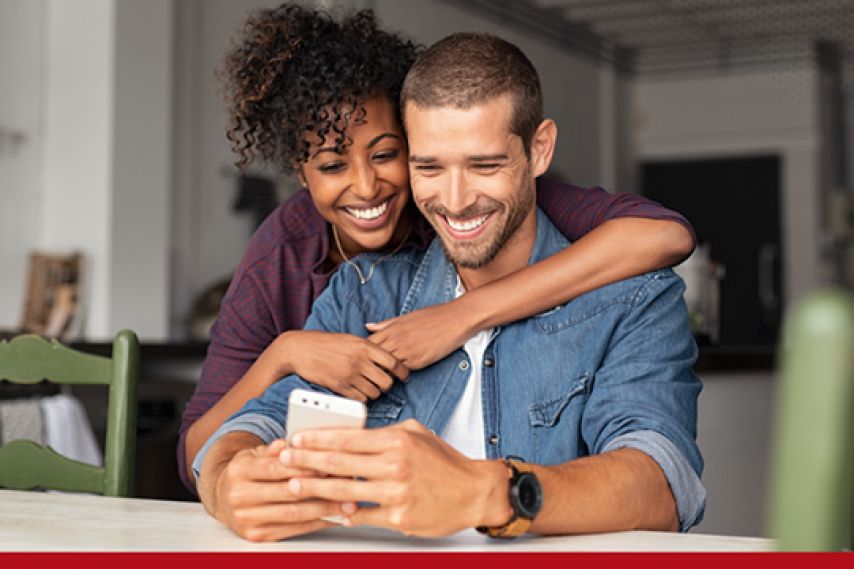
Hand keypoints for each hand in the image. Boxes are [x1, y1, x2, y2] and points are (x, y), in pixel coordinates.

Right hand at [211, 438, 356, 541]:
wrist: (221, 497)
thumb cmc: (248, 472)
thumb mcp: (256, 453)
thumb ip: (275, 448)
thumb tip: (292, 442)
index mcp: (240, 470)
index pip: (277, 468)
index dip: (305, 466)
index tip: (330, 465)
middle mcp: (239, 495)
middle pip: (288, 492)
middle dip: (321, 488)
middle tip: (348, 484)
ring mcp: (246, 518)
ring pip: (293, 514)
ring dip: (324, 509)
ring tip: (347, 504)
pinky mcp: (255, 535)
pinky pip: (292, 530)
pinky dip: (315, 523)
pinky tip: (332, 517)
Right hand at [271, 330, 408, 400]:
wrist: (301, 349)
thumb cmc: (327, 343)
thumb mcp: (351, 339)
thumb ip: (369, 348)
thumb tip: (388, 360)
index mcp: (365, 346)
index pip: (394, 362)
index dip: (403, 372)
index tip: (404, 376)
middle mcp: (359, 360)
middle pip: (387, 381)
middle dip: (387, 385)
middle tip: (383, 383)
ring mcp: (349, 375)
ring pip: (375, 392)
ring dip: (375, 392)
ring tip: (369, 387)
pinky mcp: (340, 387)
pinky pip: (361, 399)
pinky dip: (363, 398)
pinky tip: (359, 392)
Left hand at [280, 420, 510, 536]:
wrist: (474, 491)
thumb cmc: (444, 462)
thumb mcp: (416, 433)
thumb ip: (384, 433)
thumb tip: (352, 434)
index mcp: (397, 440)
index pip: (347, 438)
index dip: (317, 438)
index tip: (296, 438)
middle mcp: (395, 465)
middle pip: (339, 463)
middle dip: (306, 461)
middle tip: (284, 459)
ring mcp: (397, 494)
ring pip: (345, 491)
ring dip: (315, 488)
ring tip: (295, 484)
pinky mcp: (399, 519)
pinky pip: (363, 516)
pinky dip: (343, 513)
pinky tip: (326, 509)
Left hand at [366, 301, 474, 369]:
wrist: (455, 319)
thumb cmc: (433, 316)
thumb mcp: (407, 316)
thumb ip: (386, 324)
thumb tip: (368, 326)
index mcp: (392, 328)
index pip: (368, 344)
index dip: (364, 352)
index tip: (363, 357)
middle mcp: (397, 341)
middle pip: (374, 357)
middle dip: (369, 365)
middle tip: (368, 371)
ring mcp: (407, 352)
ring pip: (386, 367)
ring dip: (383, 372)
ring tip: (381, 376)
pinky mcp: (418, 361)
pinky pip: (402, 371)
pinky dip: (397, 374)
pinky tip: (397, 376)